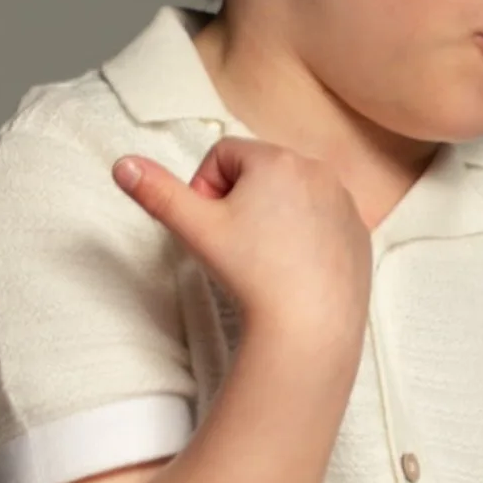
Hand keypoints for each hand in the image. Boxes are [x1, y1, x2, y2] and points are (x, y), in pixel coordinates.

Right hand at [113, 134, 369, 357]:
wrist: (310, 327)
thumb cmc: (251, 274)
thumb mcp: (195, 230)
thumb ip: (157, 193)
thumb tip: (121, 164)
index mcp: (276, 159)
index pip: (223, 155)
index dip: (205, 189)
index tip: (209, 227)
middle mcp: (317, 170)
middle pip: (259, 173)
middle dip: (239, 202)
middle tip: (236, 247)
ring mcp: (344, 202)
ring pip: (291, 197)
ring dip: (271, 218)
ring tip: (265, 260)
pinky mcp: (360, 232)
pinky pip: (321, 222)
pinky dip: (304, 238)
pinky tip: (294, 270)